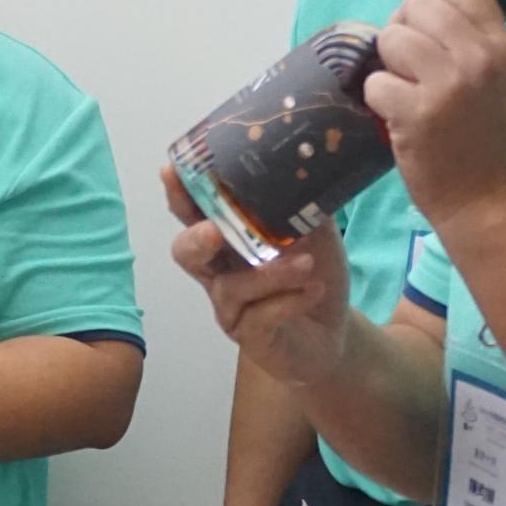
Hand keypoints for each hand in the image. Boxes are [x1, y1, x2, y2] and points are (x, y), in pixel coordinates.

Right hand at [165, 165, 355, 388]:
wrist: (334, 331)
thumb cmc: (312, 274)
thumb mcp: (316, 233)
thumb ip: (305, 205)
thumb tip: (307, 168)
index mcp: (228, 240)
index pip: (195, 213)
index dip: (180, 194)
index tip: (171, 170)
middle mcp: (220, 272)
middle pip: (187, 253)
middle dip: (196, 238)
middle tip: (215, 231)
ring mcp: (231, 307)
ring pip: (231, 288)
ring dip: (268, 273)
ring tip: (306, 262)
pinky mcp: (250, 337)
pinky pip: (260, 317)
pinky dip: (289, 301)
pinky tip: (314, 289)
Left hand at [364, 0, 505, 233]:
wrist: (486, 202)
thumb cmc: (483, 138)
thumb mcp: (494, 77)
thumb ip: (467, 38)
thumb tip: (421, 1)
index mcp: (502, 43)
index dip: (427, 0)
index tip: (422, 28)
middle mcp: (480, 56)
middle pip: (418, 5)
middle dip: (401, 30)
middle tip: (407, 65)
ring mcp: (449, 84)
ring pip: (391, 38)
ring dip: (387, 66)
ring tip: (406, 92)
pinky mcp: (417, 113)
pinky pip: (375, 82)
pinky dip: (377, 101)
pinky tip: (399, 118)